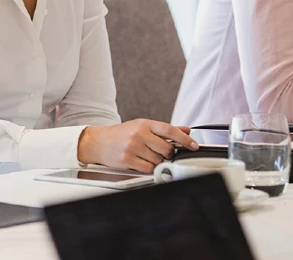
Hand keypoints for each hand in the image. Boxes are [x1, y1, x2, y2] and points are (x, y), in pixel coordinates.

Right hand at [77, 120, 197, 172]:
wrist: (98, 142)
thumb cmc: (121, 134)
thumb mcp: (142, 126)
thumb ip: (165, 129)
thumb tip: (186, 130)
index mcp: (145, 124)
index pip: (169, 130)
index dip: (184, 139)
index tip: (194, 146)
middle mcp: (139, 134)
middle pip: (166, 149)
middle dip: (168, 154)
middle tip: (161, 153)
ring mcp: (133, 147)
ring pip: (158, 161)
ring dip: (157, 162)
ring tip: (147, 156)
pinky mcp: (127, 159)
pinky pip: (148, 168)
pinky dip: (149, 168)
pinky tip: (142, 162)